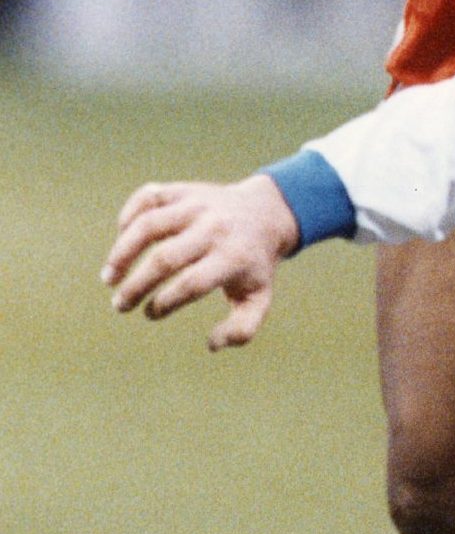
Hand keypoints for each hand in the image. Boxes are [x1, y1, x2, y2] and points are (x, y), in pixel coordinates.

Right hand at [101, 175, 299, 349]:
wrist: (266, 212)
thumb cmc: (254, 264)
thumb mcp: (259, 298)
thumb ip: (241, 329)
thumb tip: (211, 344)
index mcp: (233, 256)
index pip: (192, 283)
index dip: (166, 302)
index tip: (151, 313)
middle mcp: (214, 227)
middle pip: (165, 258)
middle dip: (136, 285)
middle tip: (120, 305)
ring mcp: (197, 204)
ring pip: (149, 224)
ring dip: (122, 253)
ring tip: (109, 278)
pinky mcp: (184, 190)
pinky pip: (148, 197)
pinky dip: (128, 216)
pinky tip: (121, 240)